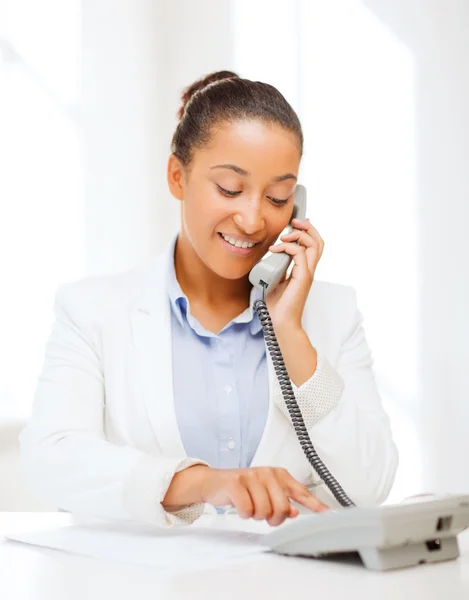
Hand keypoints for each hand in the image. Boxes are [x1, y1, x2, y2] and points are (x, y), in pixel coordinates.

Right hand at [200, 466, 327, 525]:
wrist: (215, 482)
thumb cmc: (244, 489)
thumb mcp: (266, 492)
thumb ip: (283, 502)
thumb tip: (295, 513)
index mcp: (278, 474)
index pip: (301, 492)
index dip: (315, 505)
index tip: (328, 514)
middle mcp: (267, 473)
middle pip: (283, 508)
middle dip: (273, 517)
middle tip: (264, 513)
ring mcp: (252, 476)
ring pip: (265, 511)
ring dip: (256, 515)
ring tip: (251, 505)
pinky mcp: (236, 483)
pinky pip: (248, 510)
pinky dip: (244, 513)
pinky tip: (240, 506)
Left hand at [266, 218, 323, 329]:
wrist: (280, 321)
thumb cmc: (277, 305)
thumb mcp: (275, 281)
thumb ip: (277, 268)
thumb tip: (270, 257)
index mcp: (304, 270)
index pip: (313, 246)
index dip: (307, 232)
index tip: (293, 226)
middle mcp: (309, 270)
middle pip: (318, 241)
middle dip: (307, 228)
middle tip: (293, 223)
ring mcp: (307, 273)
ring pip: (313, 245)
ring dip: (298, 235)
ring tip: (284, 237)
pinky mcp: (303, 278)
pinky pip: (299, 254)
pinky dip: (288, 247)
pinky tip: (276, 250)